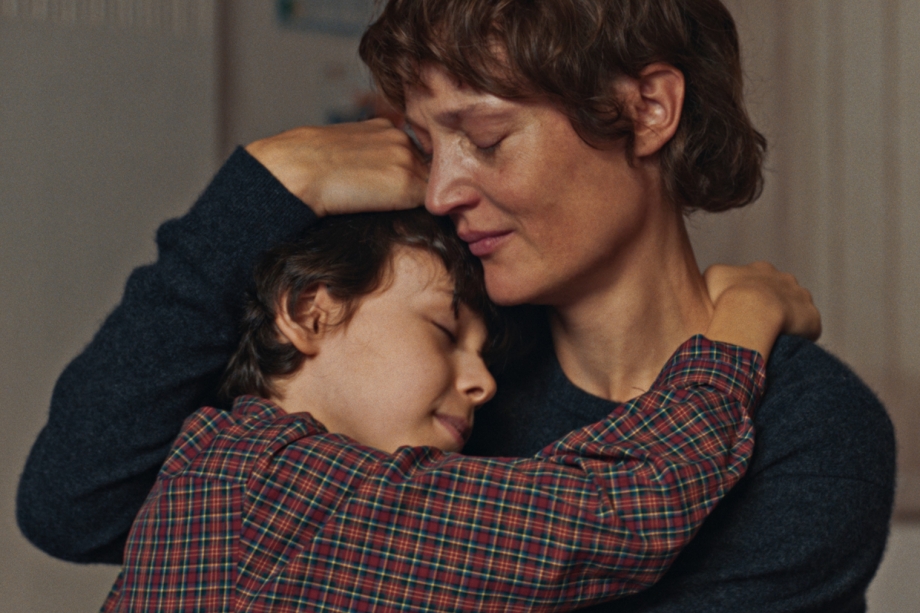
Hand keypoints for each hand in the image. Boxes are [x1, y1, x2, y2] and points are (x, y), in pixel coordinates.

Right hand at [245, 119, 428, 216]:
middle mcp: (401, 138)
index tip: (389, 191)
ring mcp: (407, 159)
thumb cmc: (306, 165)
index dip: (406, 176)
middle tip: (394, 206)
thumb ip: (365, 157)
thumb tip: (373, 180)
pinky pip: (430, 204)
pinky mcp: (408, 184)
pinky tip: (399, 218)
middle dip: (418, 187)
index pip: (412, 155)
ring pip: (430, 187)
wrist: (297, 169)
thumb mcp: (339, 150)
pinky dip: (422, 214)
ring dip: (419, 201)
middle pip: (427, 170)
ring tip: (391, 212)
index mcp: (383, 127)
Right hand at [704, 262, 820, 357]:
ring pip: (796, 310)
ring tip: (769, 339)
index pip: (758, 279)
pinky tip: (782, 348)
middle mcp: (785, 279)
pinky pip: (806, 330)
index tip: (740, 308)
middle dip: (770, 306)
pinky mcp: (811, 319)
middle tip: (754, 324)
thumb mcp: (712, 277)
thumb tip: (718, 286)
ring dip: (786, 322)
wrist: (751, 310)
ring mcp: (801, 297)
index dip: (749, 294)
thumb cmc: (726, 295)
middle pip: (781, 292)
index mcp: (761, 269)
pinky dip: (796, 337)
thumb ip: (718, 278)